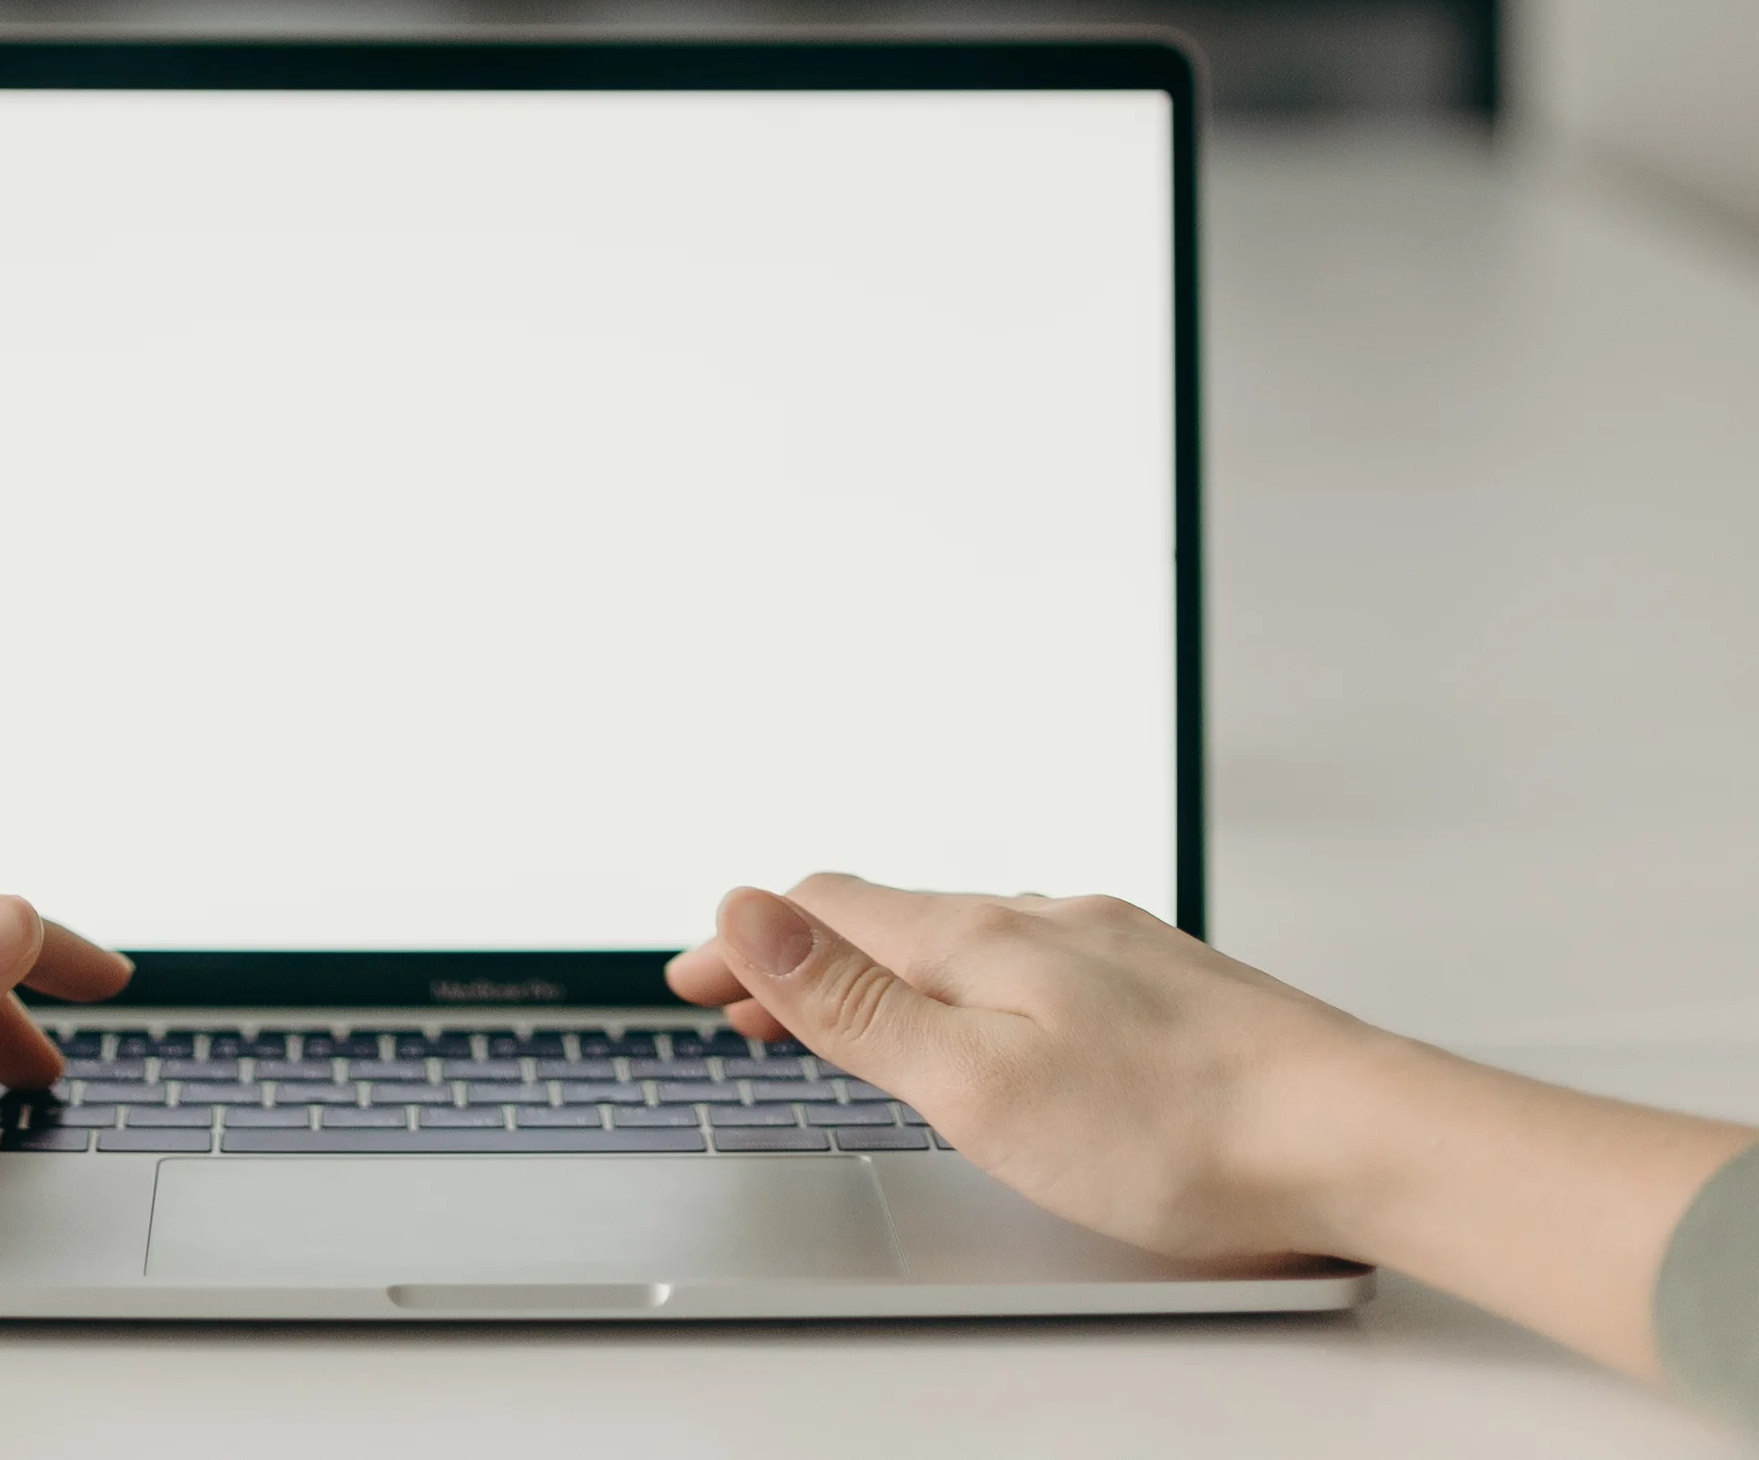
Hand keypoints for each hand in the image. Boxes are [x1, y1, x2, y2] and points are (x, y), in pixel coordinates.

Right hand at [670, 873, 1367, 1262]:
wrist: (1355, 1135)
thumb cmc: (1178, 1131)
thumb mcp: (979, 1085)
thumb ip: (858, 1003)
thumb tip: (747, 907)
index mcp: (980, 939)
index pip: (827, 911)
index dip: (746, 943)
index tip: (687, 979)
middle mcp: (1041, 919)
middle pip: (890, 918)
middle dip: (803, 957)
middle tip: (742, 1004)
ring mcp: (1108, 947)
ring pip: (964, 939)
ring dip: (884, 968)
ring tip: (850, 1012)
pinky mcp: (1162, 988)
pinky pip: (1030, 961)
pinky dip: (965, 982)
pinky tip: (994, 1021)